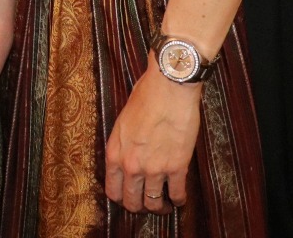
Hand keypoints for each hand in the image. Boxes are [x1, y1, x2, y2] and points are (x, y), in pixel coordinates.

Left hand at [104, 56, 201, 213]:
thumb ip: (124, 143)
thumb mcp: (124, 120)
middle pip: (132, 202)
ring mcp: (154, 168)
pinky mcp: (177, 167)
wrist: (169, 86)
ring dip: (159, 207)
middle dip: (139, 206)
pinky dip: (178, 199)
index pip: (112, 190)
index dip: (121, 197)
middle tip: (146, 203)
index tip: (129, 196)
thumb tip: (130, 152)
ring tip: (164, 205)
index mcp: (115, 152)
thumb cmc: (147, 94)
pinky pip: (177, 193)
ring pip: (153, 203)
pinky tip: (179, 198)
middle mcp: (131, 165)